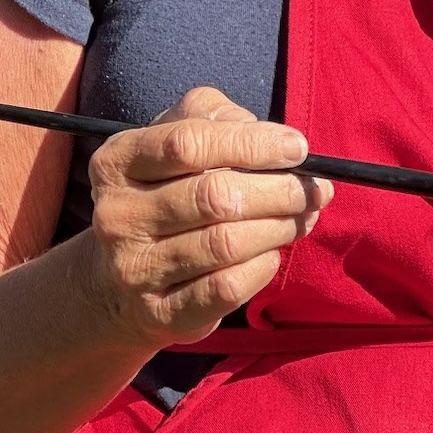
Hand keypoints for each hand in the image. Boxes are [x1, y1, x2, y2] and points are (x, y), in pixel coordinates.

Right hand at [78, 86, 332, 345]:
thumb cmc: (164, 191)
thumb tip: (270, 137)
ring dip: (279, 227)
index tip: (298, 147)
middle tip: (315, 189)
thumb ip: (213, 117)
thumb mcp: (174, 139)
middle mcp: (116, 215)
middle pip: (214, 196)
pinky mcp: (157, 315)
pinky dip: (261, 268)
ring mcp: (133, 269)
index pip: (189, 144)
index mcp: (117, 161)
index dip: (252, 144)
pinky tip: (272, 253)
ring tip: (303, 216)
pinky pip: (224, 289)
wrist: (118, 281)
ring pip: (225, 244)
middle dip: (278, 190)